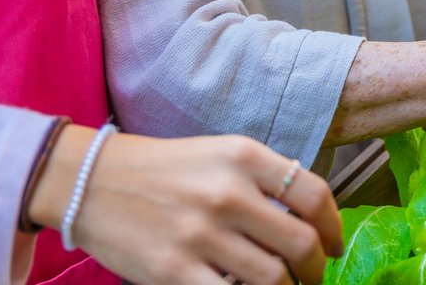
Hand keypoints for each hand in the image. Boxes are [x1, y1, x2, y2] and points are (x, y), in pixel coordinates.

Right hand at [29, 129, 341, 284]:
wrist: (91, 180)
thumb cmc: (163, 169)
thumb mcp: (220, 154)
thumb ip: (263, 180)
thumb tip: (309, 219)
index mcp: (243, 156)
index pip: (314, 195)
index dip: (333, 228)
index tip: (333, 245)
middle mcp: (227, 192)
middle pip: (300, 244)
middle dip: (315, 269)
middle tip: (311, 275)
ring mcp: (200, 234)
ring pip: (272, 278)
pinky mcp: (174, 270)